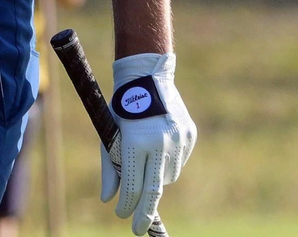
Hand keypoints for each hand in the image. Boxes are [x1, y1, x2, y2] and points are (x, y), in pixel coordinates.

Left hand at [99, 53, 195, 234]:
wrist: (146, 76)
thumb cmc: (121, 107)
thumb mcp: (110, 133)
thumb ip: (109, 167)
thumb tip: (108, 199)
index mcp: (135, 141)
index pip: (131, 185)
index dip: (126, 205)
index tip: (122, 215)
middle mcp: (159, 142)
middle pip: (153, 190)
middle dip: (144, 212)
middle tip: (138, 229)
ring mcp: (177, 140)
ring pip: (167, 177)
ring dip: (154, 182)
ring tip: (144, 168)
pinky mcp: (189, 135)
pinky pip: (178, 162)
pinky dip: (167, 166)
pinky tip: (158, 153)